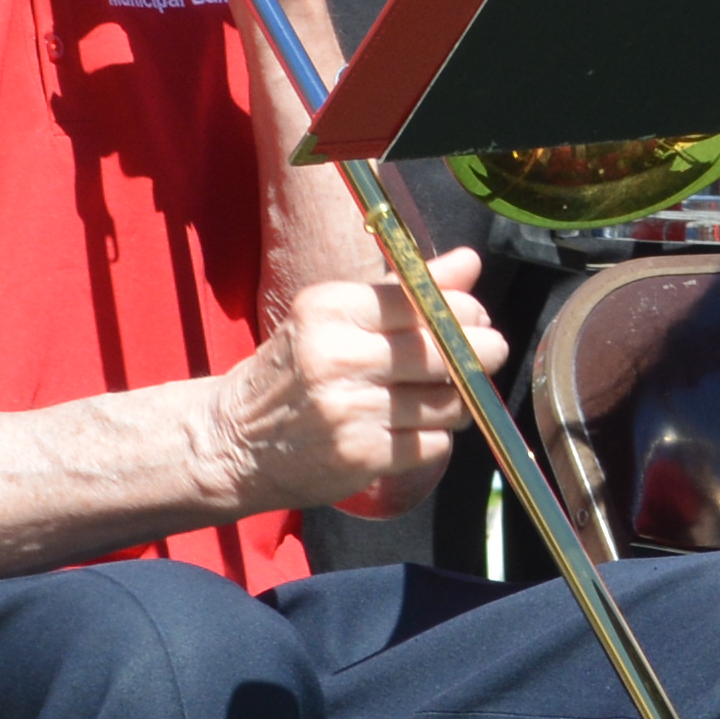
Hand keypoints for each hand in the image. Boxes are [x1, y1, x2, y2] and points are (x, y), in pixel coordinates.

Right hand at [224, 256, 502, 513]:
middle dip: (481, 352)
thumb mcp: (336, 318)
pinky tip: (416, 429)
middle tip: (486, 353)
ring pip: (448, 400)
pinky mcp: (360, 456)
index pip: (425, 302)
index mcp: (330, 309)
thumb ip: (407, 290)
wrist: (233, 441)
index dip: (464, 311)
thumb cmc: (296, 370)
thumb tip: (470, 262)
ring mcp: (348, 411)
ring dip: (460, 399)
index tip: (474, 319)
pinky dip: (436, 437)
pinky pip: (433, 443)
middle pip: (446, 350)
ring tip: (443, 395)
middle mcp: (338, 357)